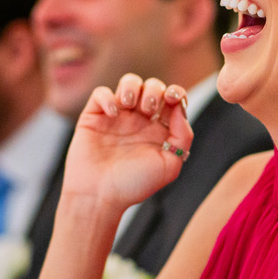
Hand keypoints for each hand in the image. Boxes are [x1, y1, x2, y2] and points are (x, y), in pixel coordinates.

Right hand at [62, 74, 193, 212]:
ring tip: (130, 104)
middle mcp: (139, 121)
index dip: (176, 92)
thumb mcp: (169, 165)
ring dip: (132, 86)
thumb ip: (182, 136)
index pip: (173, 100)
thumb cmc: (134, 185)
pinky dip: (108, 97)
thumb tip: (179, 109)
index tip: (173, 99)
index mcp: (159, 131)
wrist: (99, 196)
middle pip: (153, 87)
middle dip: (154, 90)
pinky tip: (112, 114)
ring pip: (129, 83)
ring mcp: (117, 117)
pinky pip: (101, 93)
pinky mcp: (94, 116)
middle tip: (148, 110)